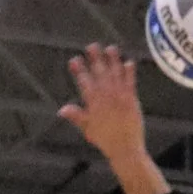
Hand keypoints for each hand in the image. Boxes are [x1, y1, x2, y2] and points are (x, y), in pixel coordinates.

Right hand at [59, 43, 144, 161]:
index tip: (74, 59)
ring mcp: (119, 96)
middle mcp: (106, 96)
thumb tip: (61, 110)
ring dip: (113, 60)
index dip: (78, 70)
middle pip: (99, 73)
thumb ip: (75, 116)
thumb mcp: (87, 129)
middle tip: (91, 46)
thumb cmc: (105, 140)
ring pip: (115, 74)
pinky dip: (129, 72)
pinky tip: (128, 62)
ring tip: (110, 48)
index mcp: (93, 103)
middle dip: (95, 58)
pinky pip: (130, 82)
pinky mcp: (131, 99)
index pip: (84, 81)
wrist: (125, 148)